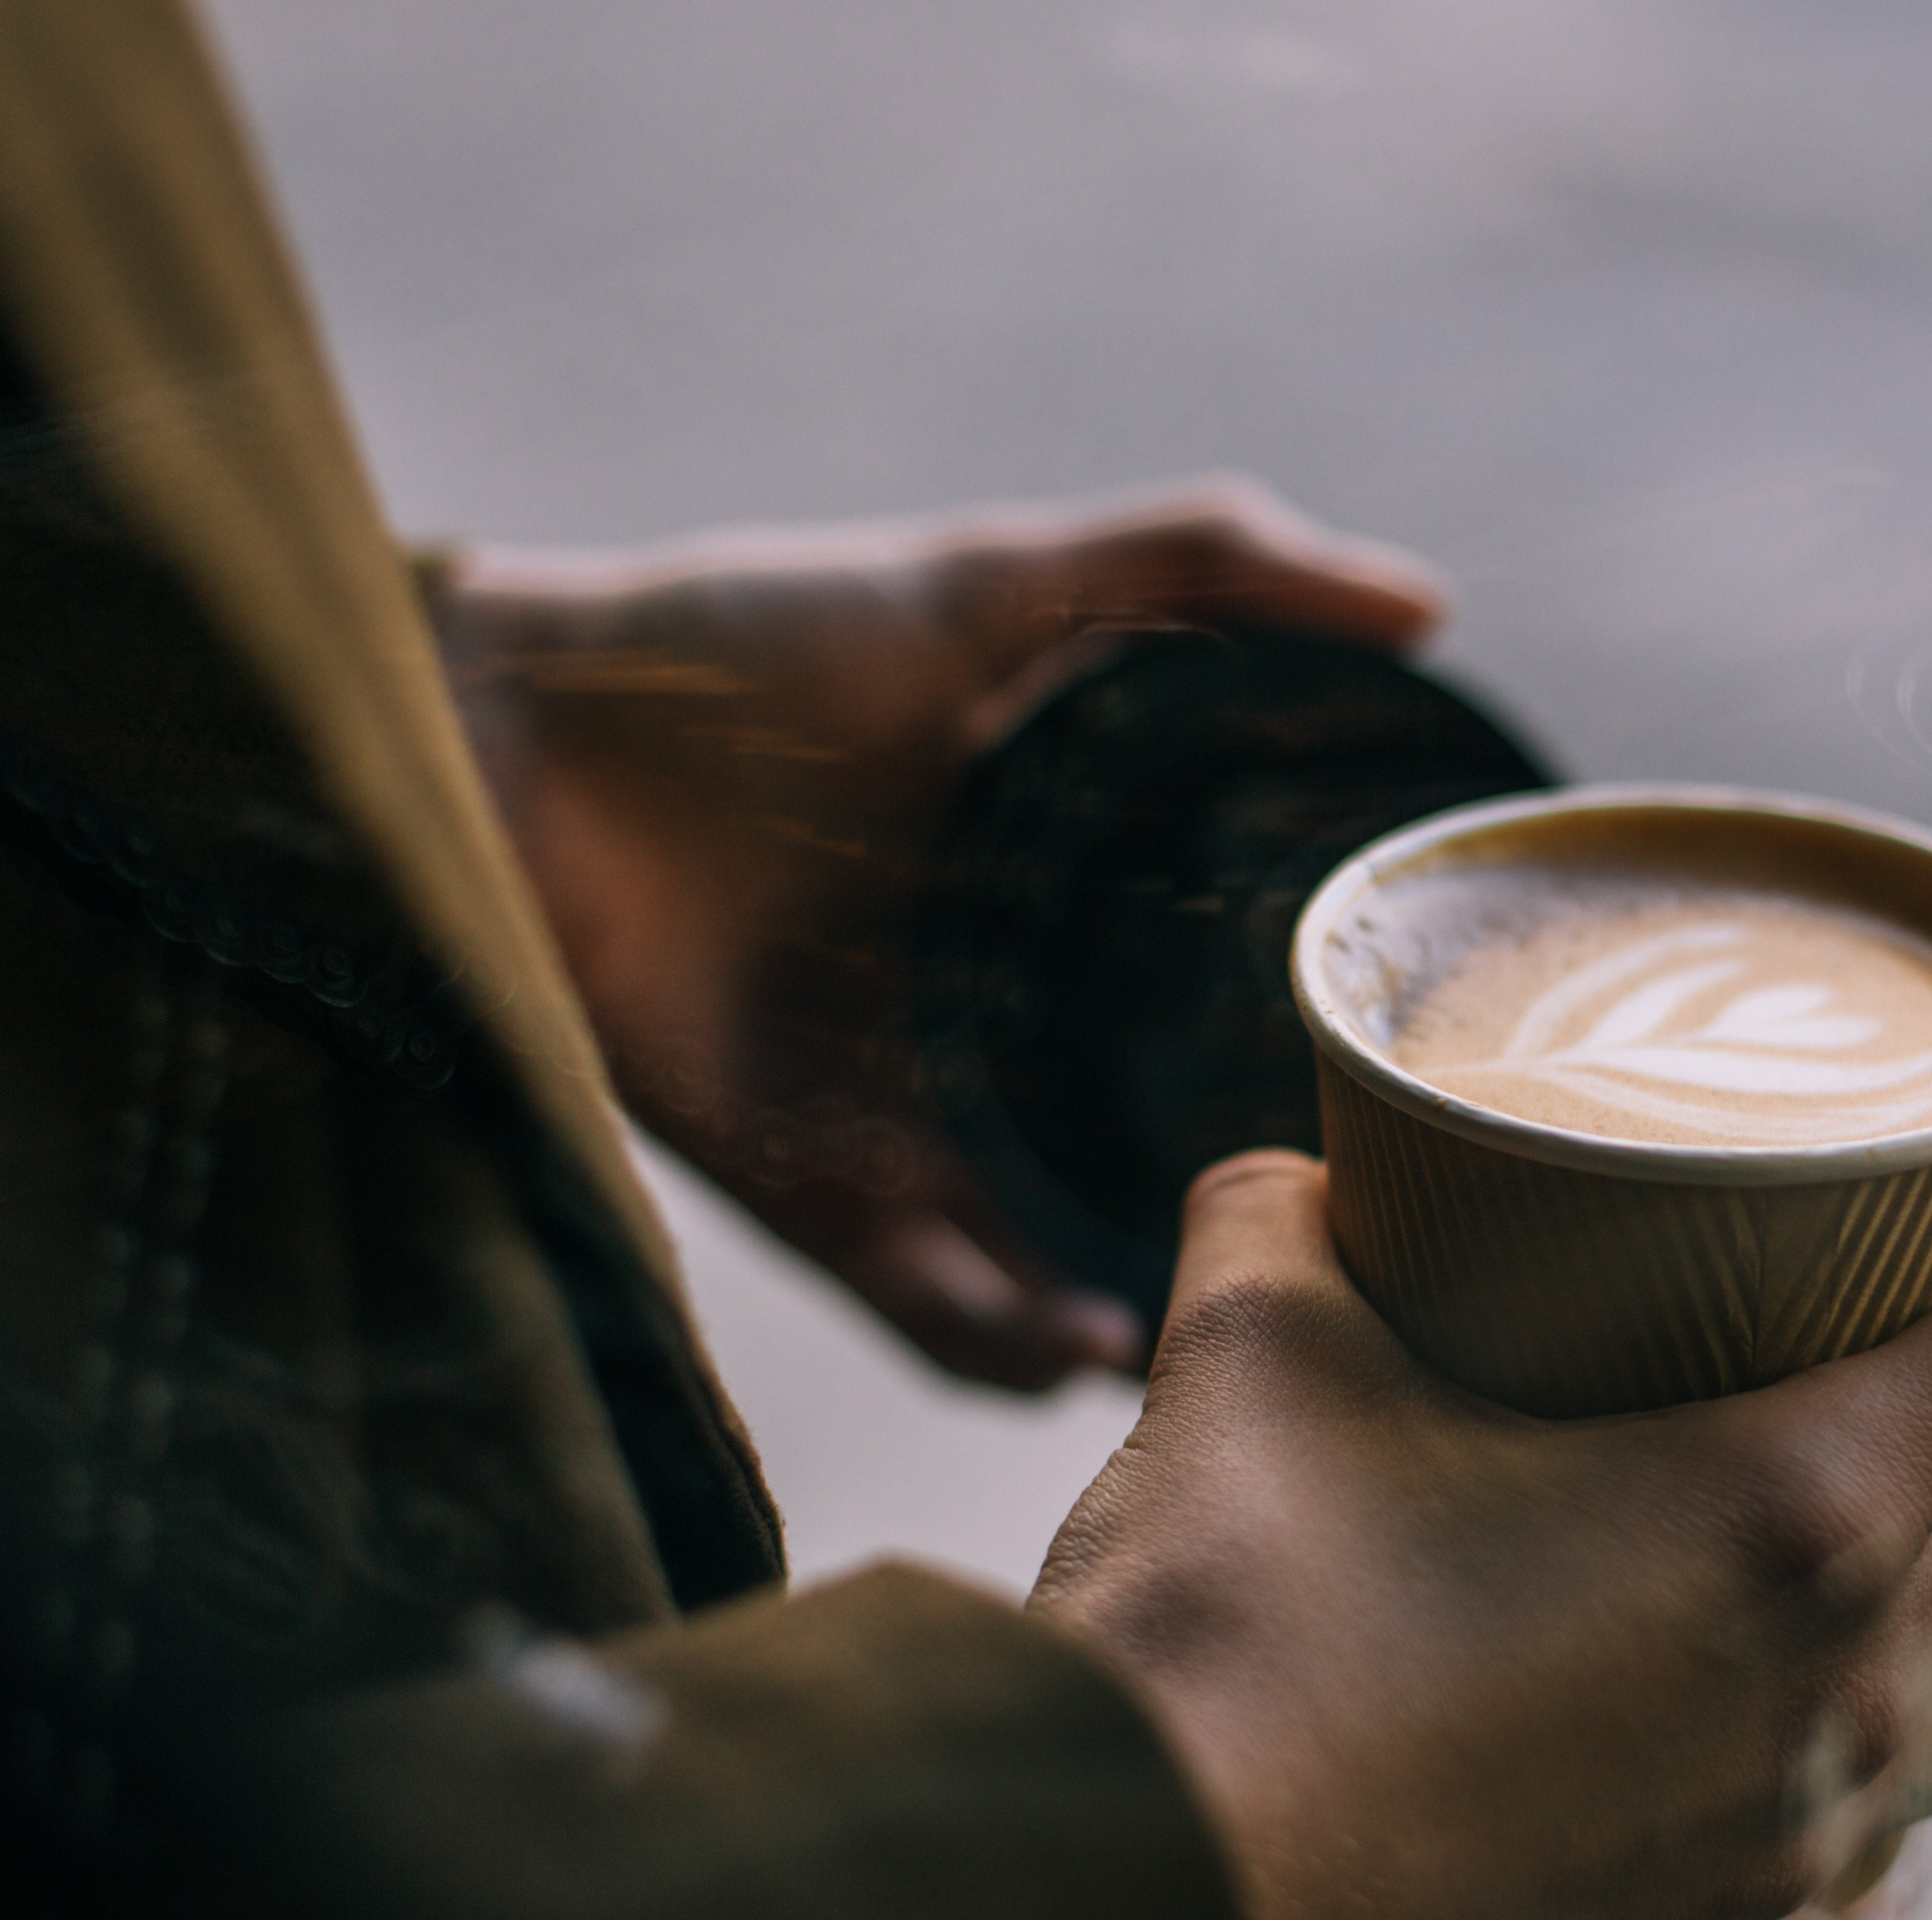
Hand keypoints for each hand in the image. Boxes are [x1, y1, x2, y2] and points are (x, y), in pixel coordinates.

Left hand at [437, 480, 1446, 1389]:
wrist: (506, 737)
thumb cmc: (740, 645)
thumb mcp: (994, 579)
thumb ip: (1199, 561)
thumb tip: (1424, 604)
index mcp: (1051, 901)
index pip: (1216, 1001)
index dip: (1311, 1054)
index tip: (1417, 1092)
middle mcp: (994, 1025)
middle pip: (1147, 1150)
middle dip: (1239, 1221)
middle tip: (1349, 1255)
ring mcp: (902, 1117)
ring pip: (1049, 1257)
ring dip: (1130, 1310)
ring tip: (1216, 1330)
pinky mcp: (803, 1185)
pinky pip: (921, 1300)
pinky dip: (997, 1340)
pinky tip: (1074, 1346)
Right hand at [1029, 1047, 1931, 1919]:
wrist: (1126, 1912)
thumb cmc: (1218, 1633)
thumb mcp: (1253, 1351)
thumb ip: (1290, 1213)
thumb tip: (1302, 1168)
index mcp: (1799, 1505)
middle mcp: (1849, 1677)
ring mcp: (1795, 1830)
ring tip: (1919, 1497)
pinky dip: (1884, 1839)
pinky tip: (1817, 1781)